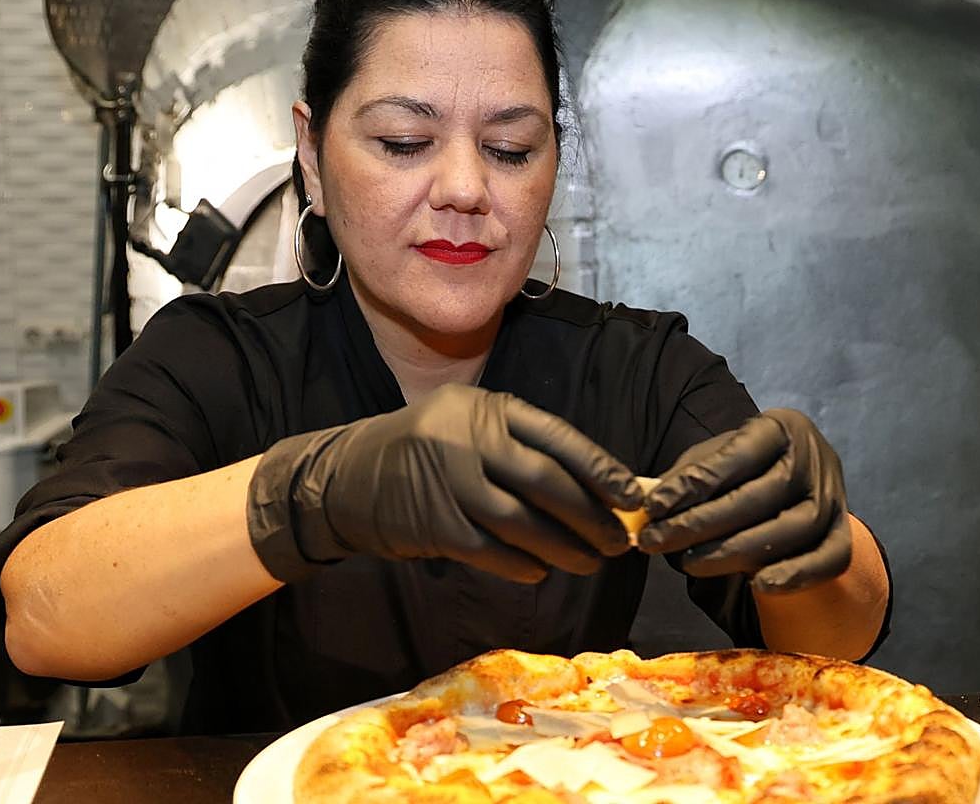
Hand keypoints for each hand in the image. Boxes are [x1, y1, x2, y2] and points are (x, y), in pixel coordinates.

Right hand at [247, 384, 642, 582]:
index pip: (557, 436)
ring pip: (522, 521)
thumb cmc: (425, 449)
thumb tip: (593, 486)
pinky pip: (490, 550)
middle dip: (590, 515)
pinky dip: (521, 564)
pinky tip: (542, 571)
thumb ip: (521, 445)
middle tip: (619, 541)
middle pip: (545, 481)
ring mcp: (448, 482)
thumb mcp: (467, 423)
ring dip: (564, 547)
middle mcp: (469, 439)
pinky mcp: (433, 524)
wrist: (347, 475)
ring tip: (590, 562)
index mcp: (487, 408)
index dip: (600, 468)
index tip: (631, 496)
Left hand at [637, 409, 851, 592]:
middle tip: (658, 541)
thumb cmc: (744, 466)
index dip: (694, 483)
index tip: (654, 507)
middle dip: (703, 523)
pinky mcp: (845, 532)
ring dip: (736, 552)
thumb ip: (687, 476)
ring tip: (689, 563)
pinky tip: (757, 586)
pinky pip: (830, 559)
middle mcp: (814, 458)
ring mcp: (834, 497)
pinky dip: (796, 575)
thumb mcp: (714, 456)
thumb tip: (651, 506)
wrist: (796, 478)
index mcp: (780, 427)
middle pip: (761, 496)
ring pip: (791, 530)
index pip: (736, 455)